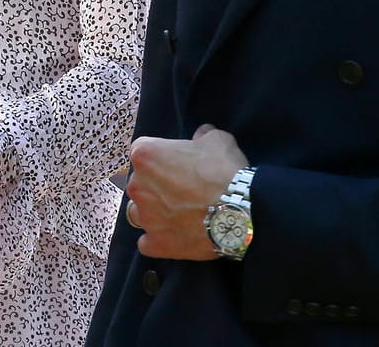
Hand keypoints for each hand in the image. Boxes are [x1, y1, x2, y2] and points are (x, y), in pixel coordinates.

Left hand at [124, 124, 249, 259]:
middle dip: (157, 185)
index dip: (162, 157)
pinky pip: (148, 242)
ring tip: (178, 214)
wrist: (241, 211)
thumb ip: (202, 135)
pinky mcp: (155, 243)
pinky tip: (176, 235)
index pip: (144, 152)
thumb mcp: (218, 140)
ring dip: (153, 212)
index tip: (179, 163)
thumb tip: (200, 134)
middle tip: (183, 189)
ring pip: (138, 212)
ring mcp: (145, 217)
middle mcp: (137, 185)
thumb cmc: (225, 170)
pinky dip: (158, 239)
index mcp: (145, 155)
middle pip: (140, 182)